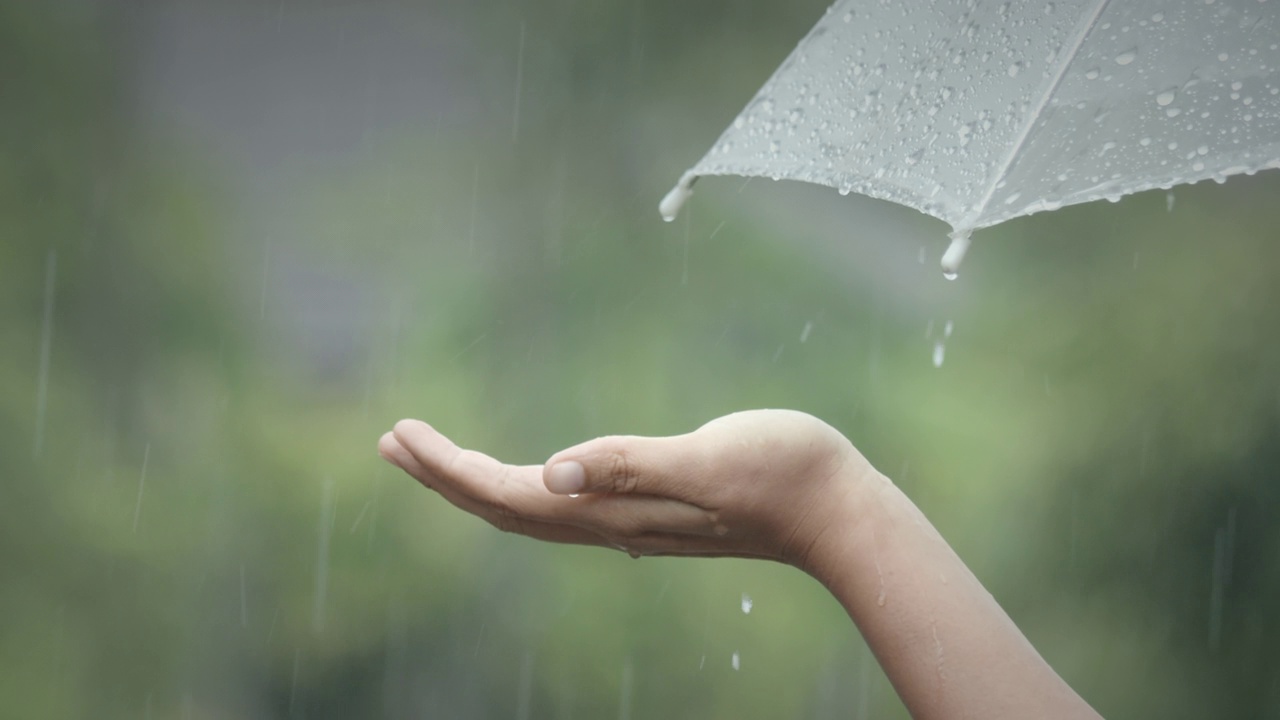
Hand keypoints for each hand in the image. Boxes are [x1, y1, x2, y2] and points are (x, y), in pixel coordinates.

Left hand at [378, 409, 877, 570]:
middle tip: (392, 440)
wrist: (837, 510)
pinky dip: (520, 488)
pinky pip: (561, 507)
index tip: (401, 434)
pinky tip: (524, 479)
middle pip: (505, 506)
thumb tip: (554, 473)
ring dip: (475, 484)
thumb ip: (631, 465)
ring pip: (530, 509)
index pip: (508, 494)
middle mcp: (611, 524)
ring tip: (433, 456)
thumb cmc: (783, 473)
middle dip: (444, 476)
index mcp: (613, 509)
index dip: (449, 468)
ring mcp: (629, 522)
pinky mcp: (649, 511)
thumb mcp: (709, 459)